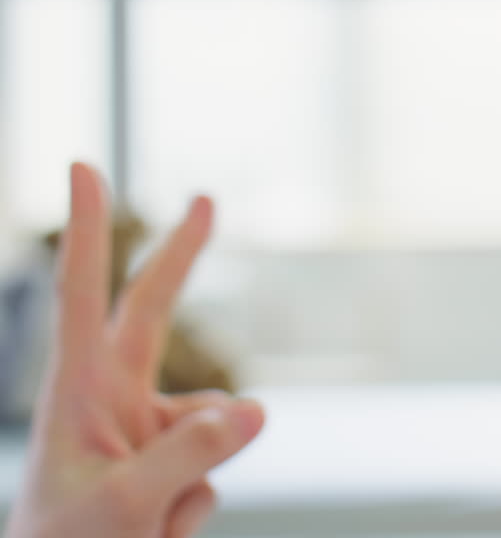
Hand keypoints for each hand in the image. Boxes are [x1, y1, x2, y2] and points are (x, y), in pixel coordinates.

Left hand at [3, 164, 264, 537]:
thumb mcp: (126, 506)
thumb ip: (190, 452)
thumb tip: (254, 407)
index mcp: (77, 393)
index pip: (83, 297)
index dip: (89, 232)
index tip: (82, 167)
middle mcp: (111, 400)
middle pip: (152, 312)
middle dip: (182, 256)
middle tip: (205, 197)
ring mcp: (144, 431)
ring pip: (209, 429)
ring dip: (188, 481)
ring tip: (141, 527)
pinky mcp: (173, 462)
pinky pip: (214, 472)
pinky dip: (191, 506)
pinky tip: (155, 532)